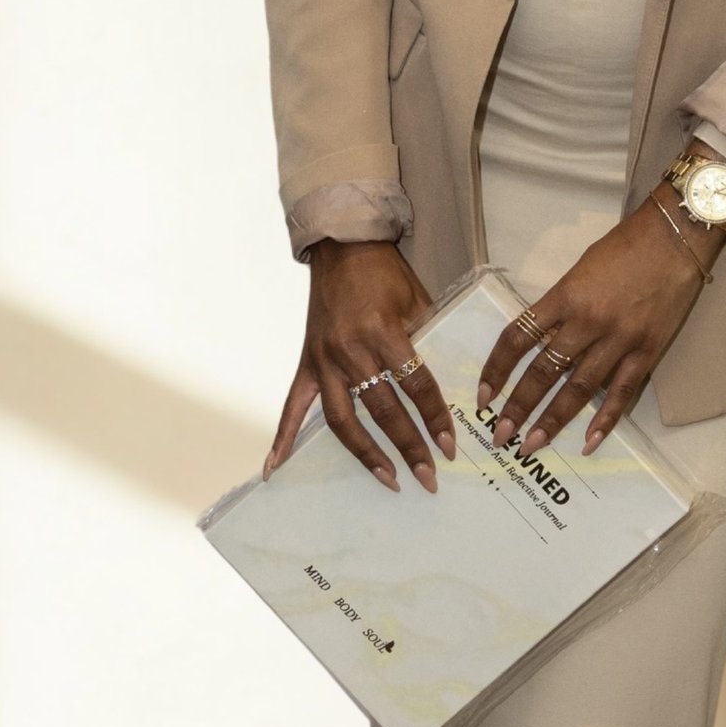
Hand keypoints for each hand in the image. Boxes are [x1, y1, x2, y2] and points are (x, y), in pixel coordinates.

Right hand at [266, 239, 459, 492]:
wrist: (342, 247)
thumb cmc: (385, 273)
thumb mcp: (417, 300)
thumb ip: (424, 343)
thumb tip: (439, 388)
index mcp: (383, 332)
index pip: (415, 385)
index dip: (435, 417)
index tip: (449, 446)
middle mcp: (351, 350)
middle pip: (383, 409)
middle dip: (409, 446)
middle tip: (429, 477)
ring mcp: (324, 360)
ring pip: (343, 419)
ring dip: (365, 454)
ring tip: (387, 479)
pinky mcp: (307, 362)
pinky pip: (293, 406)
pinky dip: (282, 438)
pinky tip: (276, 469)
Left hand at [475, 189, 725, 456]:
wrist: (677, 236)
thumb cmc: (626, 245)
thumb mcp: (581, 267)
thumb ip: (562, 304)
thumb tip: (543, 339)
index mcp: (565, 296)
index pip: (518, 338)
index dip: (496, 369)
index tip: (483, 395)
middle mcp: (587, 321)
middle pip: (543, 371)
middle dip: (518, 407)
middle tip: (500, 436)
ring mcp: (619, 339)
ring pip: (578, 389)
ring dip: (552, 420)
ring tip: (531, 446)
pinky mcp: (647, 351)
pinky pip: (622, 392)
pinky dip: (605, 419)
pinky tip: (588, 442)